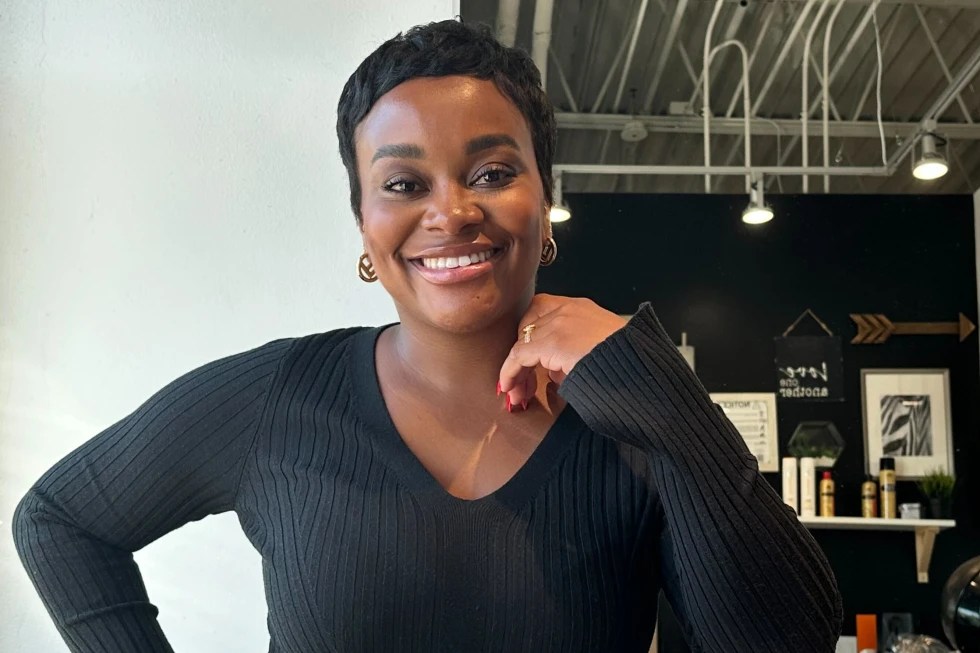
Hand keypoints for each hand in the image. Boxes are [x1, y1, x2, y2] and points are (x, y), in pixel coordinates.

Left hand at [498, 294, 627, 410]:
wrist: (641, 368)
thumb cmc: (627, 364)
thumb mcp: (599, 351)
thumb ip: (573, 355)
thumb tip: (551, 371)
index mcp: (581, 308)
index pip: (542, 313)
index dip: (530, 339)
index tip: (528, 363)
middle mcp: (568, 309)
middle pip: (528, 325)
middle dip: (521, 353)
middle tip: (522, 381)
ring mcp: (559, 322)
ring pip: (522, 342)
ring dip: (516, 369)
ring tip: (516, 393)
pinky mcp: (552, 342)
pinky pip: (519, 356)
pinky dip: (510, 373)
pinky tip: (510, 388)